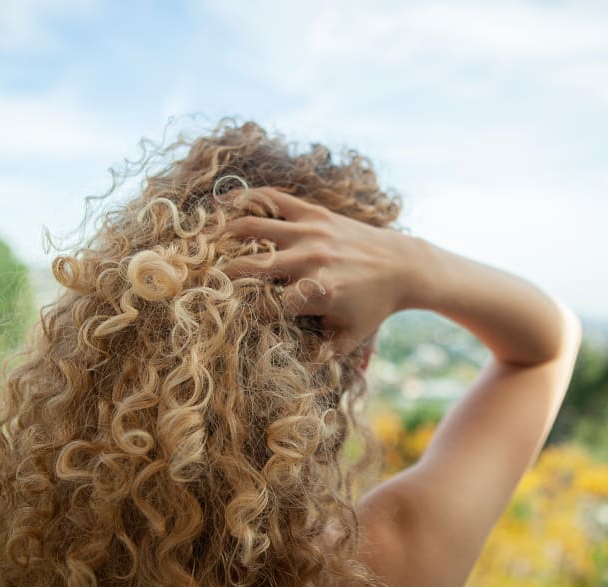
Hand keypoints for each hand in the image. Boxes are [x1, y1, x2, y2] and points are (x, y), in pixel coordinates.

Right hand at [221, 187, 422, 354]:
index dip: (244, 313)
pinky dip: (246, 198)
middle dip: (224, 276)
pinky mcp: (315, 212)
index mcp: (319, 292)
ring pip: (254, 227)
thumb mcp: (349, 338)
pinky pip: (274, 199)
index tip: (228, 317)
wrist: (403, 266)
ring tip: (205, 244)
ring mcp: (312, 232)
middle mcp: (312, 259)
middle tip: (204, 281)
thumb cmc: (372, 307)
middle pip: (252, 266)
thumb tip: (285, 368)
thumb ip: (319, 354)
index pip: (267, 305)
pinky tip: (223, 204)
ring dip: (225, 236)